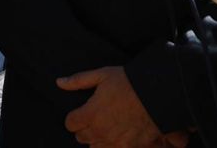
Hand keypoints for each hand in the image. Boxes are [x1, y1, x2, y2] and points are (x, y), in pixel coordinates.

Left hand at [57, 65, 177, 146]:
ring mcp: (114, 141)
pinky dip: (113, 145)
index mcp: (90, 113)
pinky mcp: (128, 147)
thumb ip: (79, 80)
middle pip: (81, 138)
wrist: (157, 94)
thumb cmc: (129, 82)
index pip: (70, 123)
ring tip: (107, 126)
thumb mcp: (102, 75)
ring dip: (98, 139)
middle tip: (96, 117)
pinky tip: (119, 135)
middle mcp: (99, 131)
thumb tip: (59, 82)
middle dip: (85, 128)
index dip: (75, 116)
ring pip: (96, 147)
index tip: (81, 111)